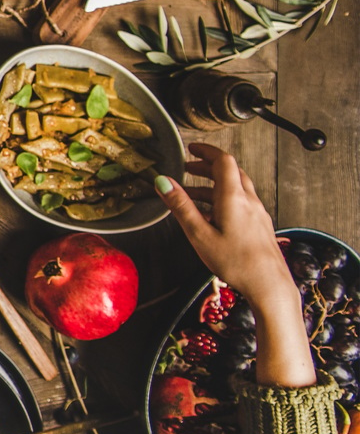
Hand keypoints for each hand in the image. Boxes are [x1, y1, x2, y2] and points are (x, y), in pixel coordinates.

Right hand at [156, 144, 292, 311]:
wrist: (269, 285)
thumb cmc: (237, 263)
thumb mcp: (199, 235)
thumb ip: (181, 206)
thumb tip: (164, 183)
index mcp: (233, 198)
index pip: (223, 161)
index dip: (207, 151)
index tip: (192, 149)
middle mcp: (249, 201)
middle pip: (231, 172)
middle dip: (208, 166)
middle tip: (190, 168)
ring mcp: (258, 213)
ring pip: (237, 187)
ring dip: (215, 184)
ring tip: (195, 193)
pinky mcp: (260, 225)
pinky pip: (242, 202)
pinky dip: (225, 198)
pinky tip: (213, 214)